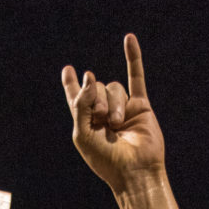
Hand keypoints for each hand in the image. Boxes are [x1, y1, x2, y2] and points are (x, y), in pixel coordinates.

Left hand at [62, 34, 165, 192]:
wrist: (134, 170)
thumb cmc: (106, 159)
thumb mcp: (83, 134)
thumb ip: (81, 105)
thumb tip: (89, 75)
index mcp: (86, 122)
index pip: (76, 98)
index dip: (72, 84)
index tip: (68, 70)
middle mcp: (104, 113)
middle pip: (96, 88)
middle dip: (98, 102)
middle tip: (103, 120)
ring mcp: (123, 108)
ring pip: (114, 88)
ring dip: (115, 105)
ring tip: (118, 125)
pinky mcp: (140, 106)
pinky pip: (136, 77)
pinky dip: (133, 57)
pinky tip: (129, 39)